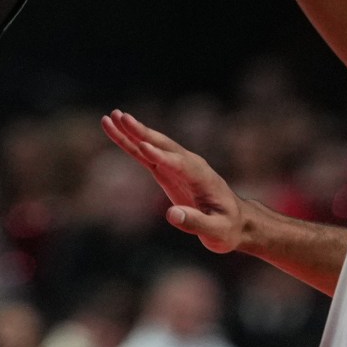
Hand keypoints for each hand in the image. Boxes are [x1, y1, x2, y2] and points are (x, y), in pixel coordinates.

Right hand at [102, 109, 244, 254]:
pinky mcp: (166, 171)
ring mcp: (176, 165)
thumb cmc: (227, 227)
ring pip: (150, 144)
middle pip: (162, 144)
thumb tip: (171, 214)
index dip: (161, 156)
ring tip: (112, 116)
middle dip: (141, 132)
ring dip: (131, 131)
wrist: (234, 221)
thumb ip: (194, 222)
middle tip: (122, 117)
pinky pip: (144, 155)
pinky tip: (114, 131)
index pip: (178, 163)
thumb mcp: (216, 231)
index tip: (143, 146)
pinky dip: (129, 143)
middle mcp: (188, 164)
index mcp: (201, 176)